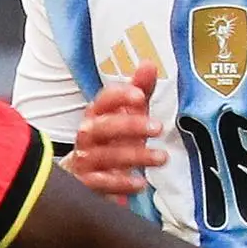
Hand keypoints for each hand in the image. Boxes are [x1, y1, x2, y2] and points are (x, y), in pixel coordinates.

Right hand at [66, 61, 167, 198]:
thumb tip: (148, 64)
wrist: (85, 178)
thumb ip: (139, 91)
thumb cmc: (110, 142)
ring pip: (105, 156)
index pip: (102, 101)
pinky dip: (120, 184)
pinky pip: (100, 184)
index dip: (119, 97)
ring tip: (162, 157)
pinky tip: (140, 183)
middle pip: (102, 127)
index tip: (139, 96)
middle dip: (129, 125)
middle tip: (158, 128)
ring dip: (135, 156)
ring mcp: (84, 161)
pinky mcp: (86, 184)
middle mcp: (87, 136)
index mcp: (96, 116)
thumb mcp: (127, 116)